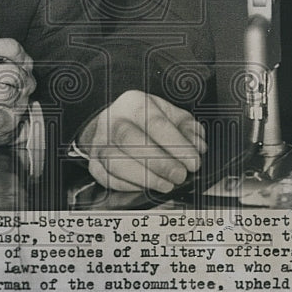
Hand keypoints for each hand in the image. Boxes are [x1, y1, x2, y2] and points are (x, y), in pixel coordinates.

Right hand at [78, 90, 206, 192]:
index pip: (154, 122)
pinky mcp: (94, 163)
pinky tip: (147, 188)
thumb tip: (198, 145)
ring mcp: (100, 142)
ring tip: (166, 185)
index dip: (176, 144)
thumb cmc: (145, 120)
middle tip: (180, 176)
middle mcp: (112, 120)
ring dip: (145, 177)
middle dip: (159, 162)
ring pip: (115, 161)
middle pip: (130, 140)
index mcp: (133, 102)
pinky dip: (129, 186)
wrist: (114, 124)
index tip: (193, 161)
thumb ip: (187, 128)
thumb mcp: (169, 115)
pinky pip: (108, 178)